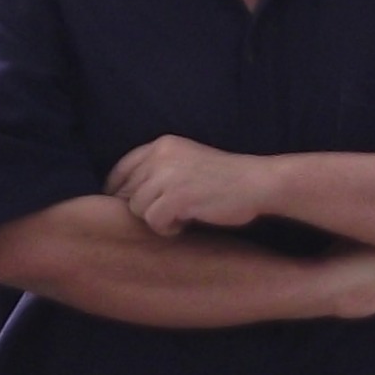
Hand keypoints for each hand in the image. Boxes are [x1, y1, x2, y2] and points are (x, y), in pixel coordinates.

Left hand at [108, 135, 276, 235]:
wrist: (257, 183)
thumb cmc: (226, 179)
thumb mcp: (188, 161)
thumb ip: (160, 169)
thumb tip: (126, 195)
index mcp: (162, 145)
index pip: (122, 168)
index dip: (117, 191)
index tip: (124, 206)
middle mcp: (160, 155)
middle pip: (127, 192)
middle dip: (144, 208)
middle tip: (170, 213)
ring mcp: (168, 175)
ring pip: (137, 208)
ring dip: (156, 219)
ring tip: (180, 218)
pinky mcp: (177, 197)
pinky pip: (153, 221)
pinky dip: (167, 229)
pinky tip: (184, 225)